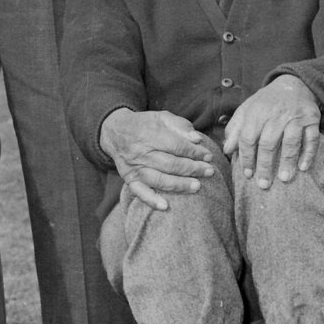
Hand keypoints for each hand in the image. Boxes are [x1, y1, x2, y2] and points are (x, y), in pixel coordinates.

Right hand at [99, 108, 214, 210]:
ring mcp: (134, 167)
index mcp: (149, 134)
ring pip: (159, 179)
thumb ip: (180, 125)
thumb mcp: (161, 117)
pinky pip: (139, 192)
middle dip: (192, 168)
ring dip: (179, 184)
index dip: (194, 152)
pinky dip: (151, 200)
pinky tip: (165, 206)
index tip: (208, 156)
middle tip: (209, 171)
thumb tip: (197, 139)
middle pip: (170, 164)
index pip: (176, 146)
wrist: (115, 131)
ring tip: (197, 186)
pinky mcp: (129, 178)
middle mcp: (141, 152)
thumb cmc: (144, 125)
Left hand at [222, 75, 320, 188]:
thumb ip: (235, 129)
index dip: (246, 157)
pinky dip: (308, 153)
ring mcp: (295, 117)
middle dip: (265, 165)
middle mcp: (276, 114)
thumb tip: (226, 150)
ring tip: (283, 179)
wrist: (294, 84)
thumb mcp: (247, 110)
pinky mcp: (312, 119)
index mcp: (256, 113)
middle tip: (263, 184)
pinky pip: (312, 138)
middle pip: (268, 143)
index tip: (247, 174)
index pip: (248, 138)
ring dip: (287, 161)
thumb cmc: (266, 102)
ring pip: (291, 142)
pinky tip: (303, 168)